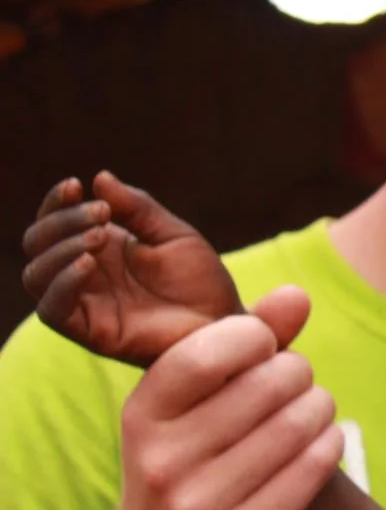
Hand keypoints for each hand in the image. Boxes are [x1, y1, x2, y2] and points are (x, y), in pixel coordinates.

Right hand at [21, 172, 243, 367]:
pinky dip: (63, 283)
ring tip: (99, 236)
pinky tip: (88, 264)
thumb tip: (100, 178)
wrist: (223, 324)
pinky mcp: (89, 331)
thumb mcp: (173, 234)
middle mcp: (84, 275)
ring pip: (37, 274)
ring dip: (61, 248)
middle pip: (38, 243)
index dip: (56, 202)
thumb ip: (138, 208)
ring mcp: (84, 303)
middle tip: (101, 215)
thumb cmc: (201, 282)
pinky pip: (52, 310)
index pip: (54, 222)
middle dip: (62, 221)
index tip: (75, 185)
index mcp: (100, 248)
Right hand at [107, 288, 344, 509]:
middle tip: (295, 387)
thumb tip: (297, 294)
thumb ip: (242, 344)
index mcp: (143, 415)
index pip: (211, 351)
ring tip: (310, 414)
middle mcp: (165, 459)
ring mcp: (203, 502)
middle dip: (299, 375)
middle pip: (271, 382)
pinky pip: (316, 465)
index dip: (258, 339)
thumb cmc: (185, 468)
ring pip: (301, 422)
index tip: (265, 350)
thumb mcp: (189, 407)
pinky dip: (330, 444)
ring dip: (321, 409)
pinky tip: (320, 445)